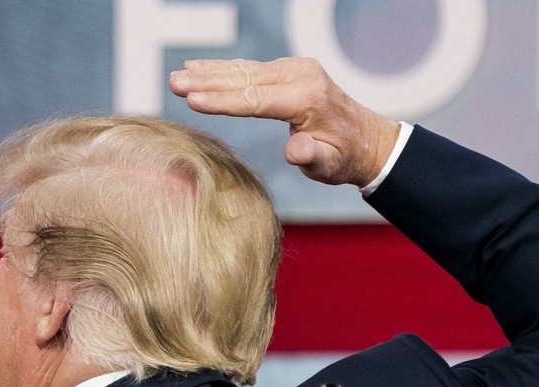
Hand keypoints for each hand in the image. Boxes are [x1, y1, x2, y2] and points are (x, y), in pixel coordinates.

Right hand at [169, 57, 399, 187]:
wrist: (366, 139)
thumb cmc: (345, 157)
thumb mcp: (330, 166)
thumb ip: (312, 157)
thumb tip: (294, 149)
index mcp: (308, 98)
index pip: (256, 99)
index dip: (222, 101)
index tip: (192, 101)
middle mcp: (301, 76)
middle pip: (245, 79)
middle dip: (206, 82)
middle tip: (173, 82)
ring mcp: (295, 69)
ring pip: (244, 71)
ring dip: (209, 73)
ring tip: (179, 76)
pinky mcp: (289, 69)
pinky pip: (250, 69)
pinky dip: (224, 70)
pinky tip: (199, 68)